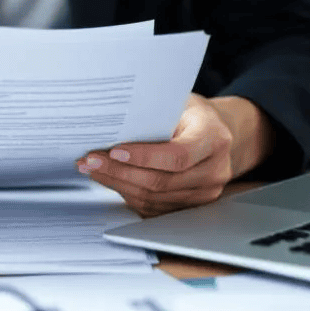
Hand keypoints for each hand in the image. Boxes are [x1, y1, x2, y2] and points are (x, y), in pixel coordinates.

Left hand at [77, 95, 273, 216]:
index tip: (114, 151)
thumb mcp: (178, 103)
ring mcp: (205, 193)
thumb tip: (111, 126)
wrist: (218, 134)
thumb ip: (154, 115)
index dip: (144, 157)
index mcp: (214, 139)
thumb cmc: (192, 114)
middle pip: (161, 181)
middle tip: (91, 161)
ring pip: (154, 198)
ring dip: (118, 184)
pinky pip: (154, 207)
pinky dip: (128, 194)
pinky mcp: (191, 207)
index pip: (177, 155)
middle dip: (119, 172)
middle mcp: (214, 170)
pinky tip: (110, 180)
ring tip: (93, 169)